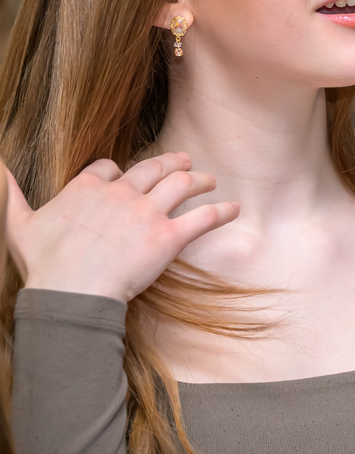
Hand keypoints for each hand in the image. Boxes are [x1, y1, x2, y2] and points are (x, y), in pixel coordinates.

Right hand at [4, 153, 239, 302]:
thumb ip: (9, 195)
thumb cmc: (44, 264)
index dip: (120, 171)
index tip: (126, 176)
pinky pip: (202, 218)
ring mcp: (147, 213)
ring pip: (181, 184)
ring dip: (198, 179)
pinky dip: (221, 211)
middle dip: (170, 162)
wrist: (70, 292)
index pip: (110, 168)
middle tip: (184, 161)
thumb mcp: (18, 225)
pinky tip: (233, 208)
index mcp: (87, 188)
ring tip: (208, 180)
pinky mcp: (168, 237)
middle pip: (152, 168)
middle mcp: (121, 194)